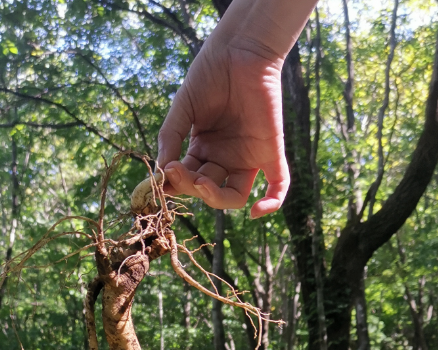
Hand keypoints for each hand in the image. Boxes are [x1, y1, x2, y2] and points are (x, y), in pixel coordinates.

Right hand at [157, 41, 288, 218]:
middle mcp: (226, 158)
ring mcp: (249, 157)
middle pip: (207, 190)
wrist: (241, 49)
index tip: (159, 182)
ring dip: (215, 197)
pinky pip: (278, 185)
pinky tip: (256, 212)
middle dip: (189, 186)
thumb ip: (170, 137)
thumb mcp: (183, 108)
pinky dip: (271, 203)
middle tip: (176, 170)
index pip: (188, 180)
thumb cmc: (210, 74)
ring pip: (235, 196)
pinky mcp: (271, 151)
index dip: (175, 186)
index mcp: (205, 150)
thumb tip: (160, 171)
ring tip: (199, 182)